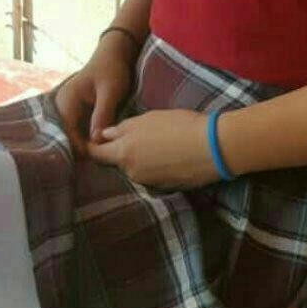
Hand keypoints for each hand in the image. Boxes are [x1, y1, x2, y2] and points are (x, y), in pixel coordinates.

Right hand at [53, 39, 136, 161]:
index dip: (80, 151)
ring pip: (73, 138)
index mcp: (66, 102)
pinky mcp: (78, 115)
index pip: (68, 134)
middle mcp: (62, 109)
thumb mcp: (110, 90)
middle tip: (99, 170)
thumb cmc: (112, 69)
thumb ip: (103, 113)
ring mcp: (69, 112)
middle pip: (67, 139)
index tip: (96, 165)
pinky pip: (80, 133)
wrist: (114, 55)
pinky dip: (89, 142)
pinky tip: (102, 153)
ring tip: (101, 165)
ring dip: (85, 150)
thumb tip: (96, 140)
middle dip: (81, 153)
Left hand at [87, 108, 219, 189]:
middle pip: (116, 162)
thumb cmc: (180, 126)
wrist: (213, 147)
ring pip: (135, 169)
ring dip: (139, 159)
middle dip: (119, 152)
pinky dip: (155, 167)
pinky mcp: (164, 188)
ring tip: (157, 145)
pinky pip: (152, 176)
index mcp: (124, 152)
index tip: (95, 141)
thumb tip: (104, 135)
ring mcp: (148, 182)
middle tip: (134, 138)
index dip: (93, 147)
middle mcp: (131, 171)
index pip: (96, 154)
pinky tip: (169, 155)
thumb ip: (123, 128)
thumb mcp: (149, 119)